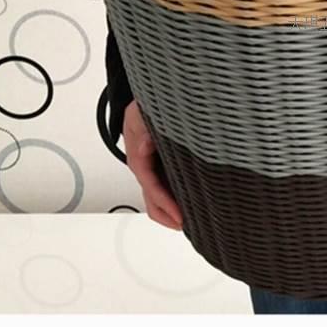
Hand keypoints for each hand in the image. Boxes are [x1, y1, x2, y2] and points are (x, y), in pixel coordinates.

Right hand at [122, 100, 182, 229]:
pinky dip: (173, 198)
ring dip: (169, 210)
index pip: (150, 185)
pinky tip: (187, 202)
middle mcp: (144, 164)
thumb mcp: (141, 114)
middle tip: (185, 225)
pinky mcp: (161, 164)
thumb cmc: (145, 107)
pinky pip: (164, 186)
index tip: (179, 215)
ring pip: (156, 196)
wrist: (146, 100)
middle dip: (167, 215)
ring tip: (188, 221)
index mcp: (139, 156)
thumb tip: (144, 148)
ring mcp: (152, 166)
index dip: (164, 202)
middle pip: (152, 198)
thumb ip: (143, 130)